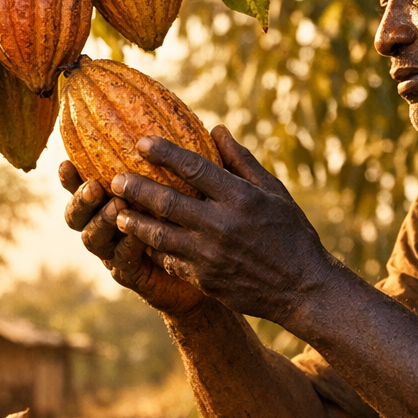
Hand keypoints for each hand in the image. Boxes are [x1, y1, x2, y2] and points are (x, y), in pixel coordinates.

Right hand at [59, 161, 208, 316]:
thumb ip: (196, 161)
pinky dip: (127, 246)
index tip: (66, 162)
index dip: (70, 177)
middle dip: (80, 200)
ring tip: (117, 208)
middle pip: (77, 214)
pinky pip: (122, 261)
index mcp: (110, 199)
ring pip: (92, 239)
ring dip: (102, 222)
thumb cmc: (199, 220)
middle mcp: (106, 225)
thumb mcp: (199, 187)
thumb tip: (216, 129)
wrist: (210, 266)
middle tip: (94, 187)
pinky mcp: (131, 273)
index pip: (82, 185)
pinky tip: (138, 237)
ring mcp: (115, 251)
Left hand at [109, 126, 336, 322]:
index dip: (164, 152)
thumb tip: (216, 129)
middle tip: (114, 178)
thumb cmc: (291, 232)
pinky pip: (171, 261)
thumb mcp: (274, 192)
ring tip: (118, 212)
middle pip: (167, 201)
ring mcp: (211, 255)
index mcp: (241, 198)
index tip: (141, 141)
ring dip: (135, 222)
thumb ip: (242, 161)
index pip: (194, 167)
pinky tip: (142, 242)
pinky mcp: (206, 279)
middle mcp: (222, 225)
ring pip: (160, 235)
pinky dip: (154, 250)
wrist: (303, 288)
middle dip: (135, 187)